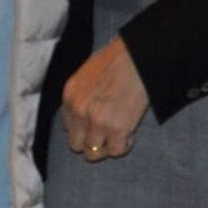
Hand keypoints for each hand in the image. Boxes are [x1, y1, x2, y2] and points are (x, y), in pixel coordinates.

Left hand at [61, 35, 149, 161]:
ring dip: (107, 146)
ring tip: (119, 134)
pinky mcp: (117, 129)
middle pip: (77, 145)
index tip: (96, 126)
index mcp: (70, 96)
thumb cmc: (118, 59)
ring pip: (93, 153)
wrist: (138, 55)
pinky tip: (130, 133)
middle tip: (107, 134)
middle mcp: (79, 111)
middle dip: (91, 142)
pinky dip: (124, 145)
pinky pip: (116, 151)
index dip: (83, 128)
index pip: (68, 127)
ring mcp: (97, 122)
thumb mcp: (88, 74)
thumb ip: (83, 95)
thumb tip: (87, 112)